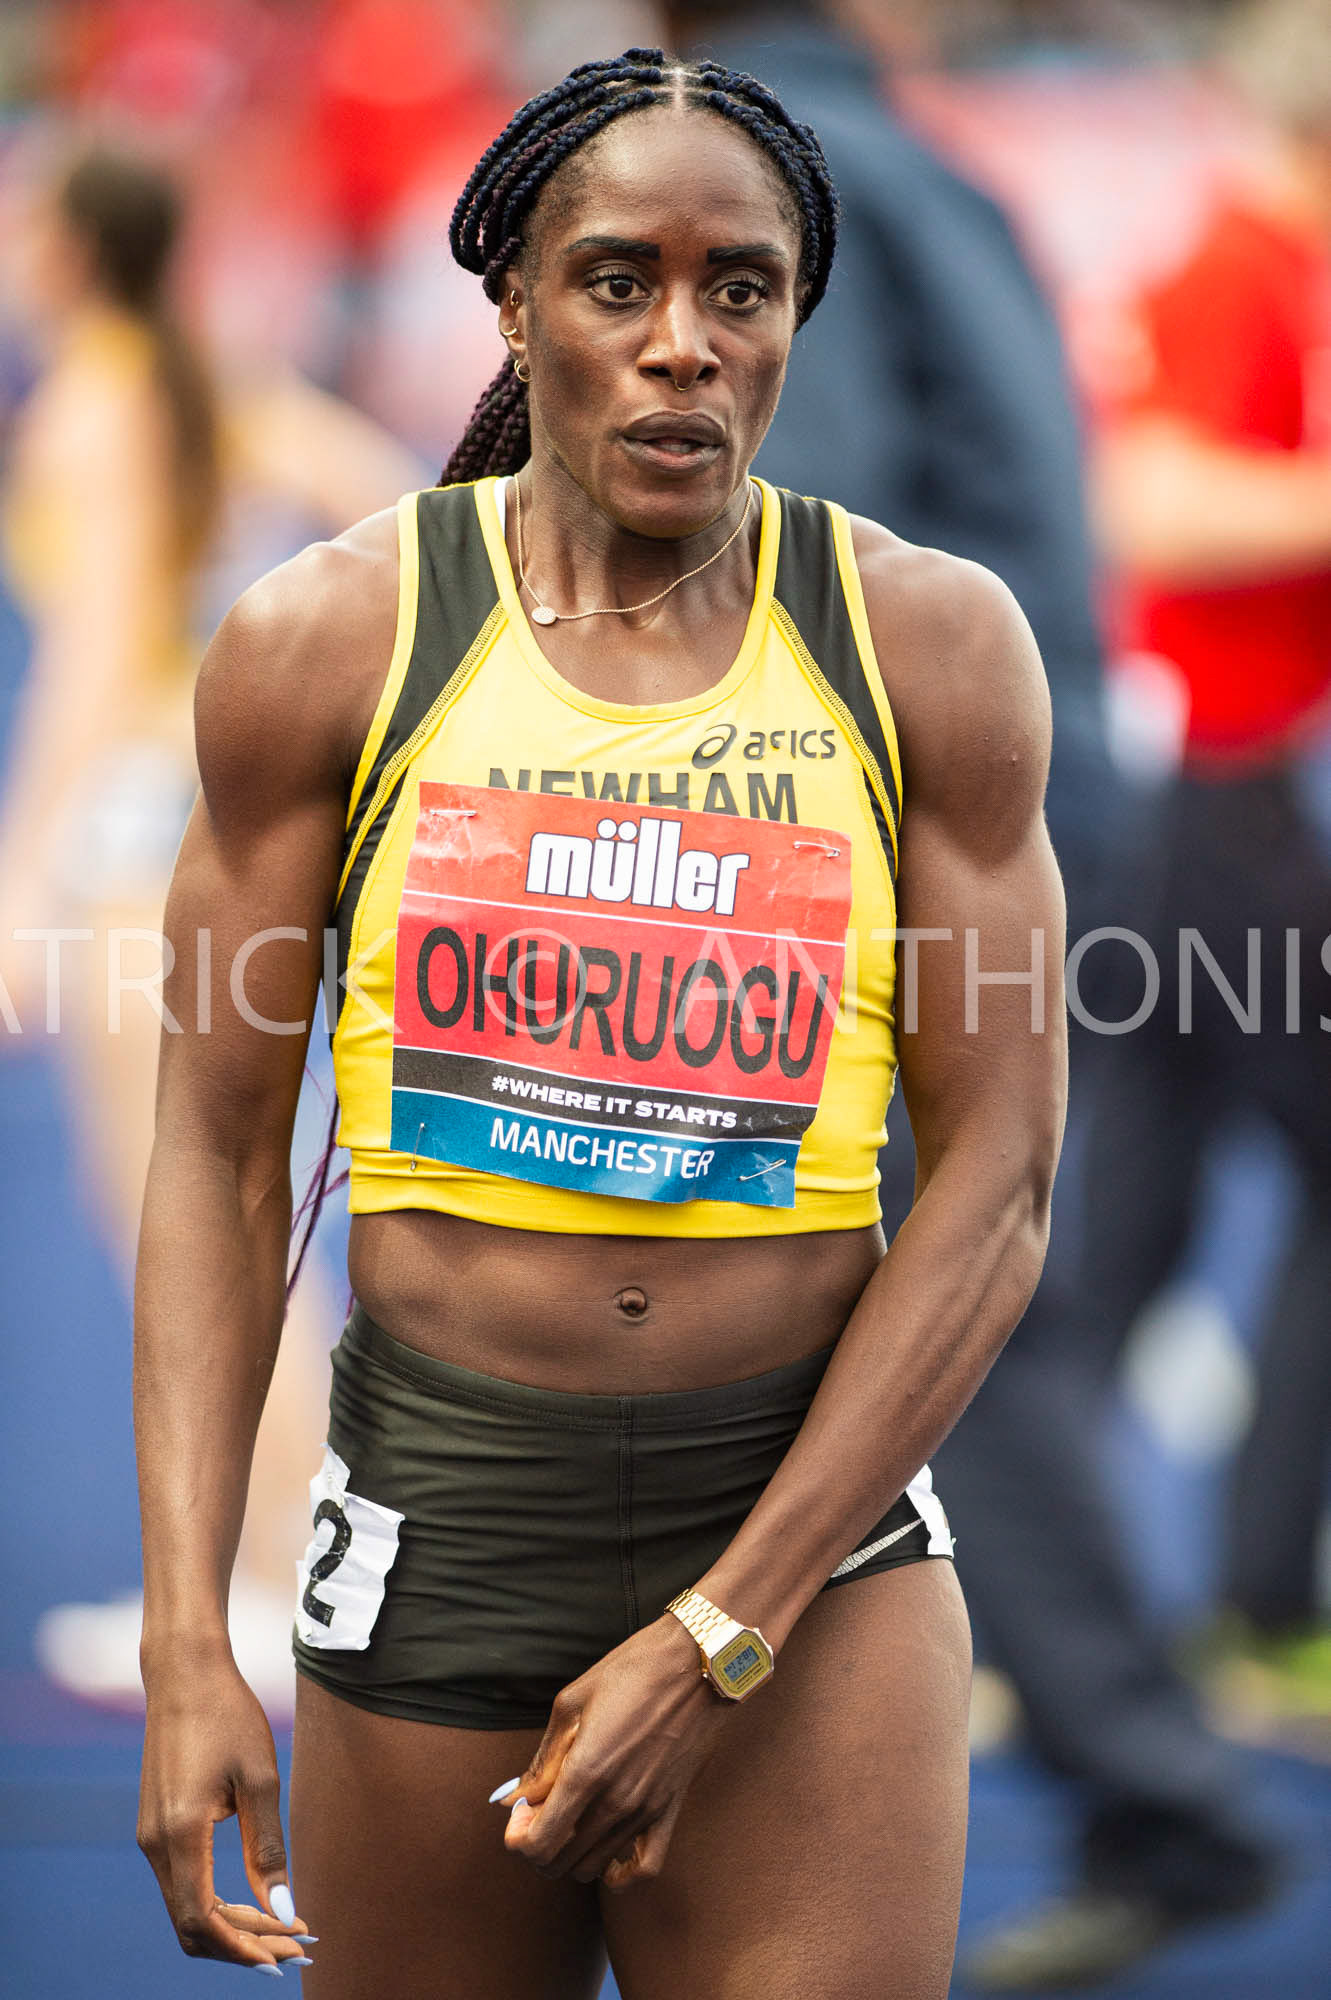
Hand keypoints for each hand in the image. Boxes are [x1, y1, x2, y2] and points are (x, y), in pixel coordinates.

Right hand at [137, 1655, 314, 1970]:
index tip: (288, 1954)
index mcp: (179, 1833)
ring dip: (231, 1926)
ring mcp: (149, 1837)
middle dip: (244, 1943)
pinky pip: (181, 1884)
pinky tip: (253, 1899)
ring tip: (284, 1927)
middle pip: (192, 1926)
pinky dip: (215, 1902)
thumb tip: (284, 1910)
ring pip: (185, 1908)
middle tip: (298, 1945)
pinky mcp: (154, 1827)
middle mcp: (154, 1844)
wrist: (184, 1671)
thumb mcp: (260, 1778)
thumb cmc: (228, 1714)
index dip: (244, 1946)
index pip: (203, 1921)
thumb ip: (267, 1849)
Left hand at [496, 1613, 737, 1889]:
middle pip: (559, 1862)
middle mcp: (615, 1801)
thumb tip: (518, 1797)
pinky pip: (646, 1869)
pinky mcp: (671, 1810)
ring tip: (571, 1821)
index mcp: (585, 1771)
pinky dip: (621, 1875)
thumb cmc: (633, 1670)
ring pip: (593, 1868)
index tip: (521, 1808)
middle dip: (538, 1844)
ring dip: (571, 1854)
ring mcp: (646, 1810)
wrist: (699, 1662)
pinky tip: (608, 1857)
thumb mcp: (573, 1702)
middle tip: (539, 1811)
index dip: (518, 1835)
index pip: (537, 1844)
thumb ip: (543, 1758)